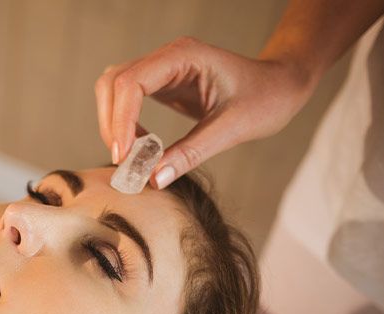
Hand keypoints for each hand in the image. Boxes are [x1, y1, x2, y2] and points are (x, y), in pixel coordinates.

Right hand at [95, 36, 315, 187]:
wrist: (281, 86)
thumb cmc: (266, 99)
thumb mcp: (233, 129)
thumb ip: (191, 153)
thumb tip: (153, 179)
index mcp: (184, 57)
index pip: (132, 83)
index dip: (120, 120)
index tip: (123, 156)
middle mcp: (166, 58)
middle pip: (113, 83)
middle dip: (111, 123)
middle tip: (123, 161)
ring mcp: (161, 70)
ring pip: (113, 90)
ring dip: (113, 123)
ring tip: (131, 156)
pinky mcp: (160, 84)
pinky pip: (126, 100)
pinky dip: (124, 125)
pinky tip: (142, 147)